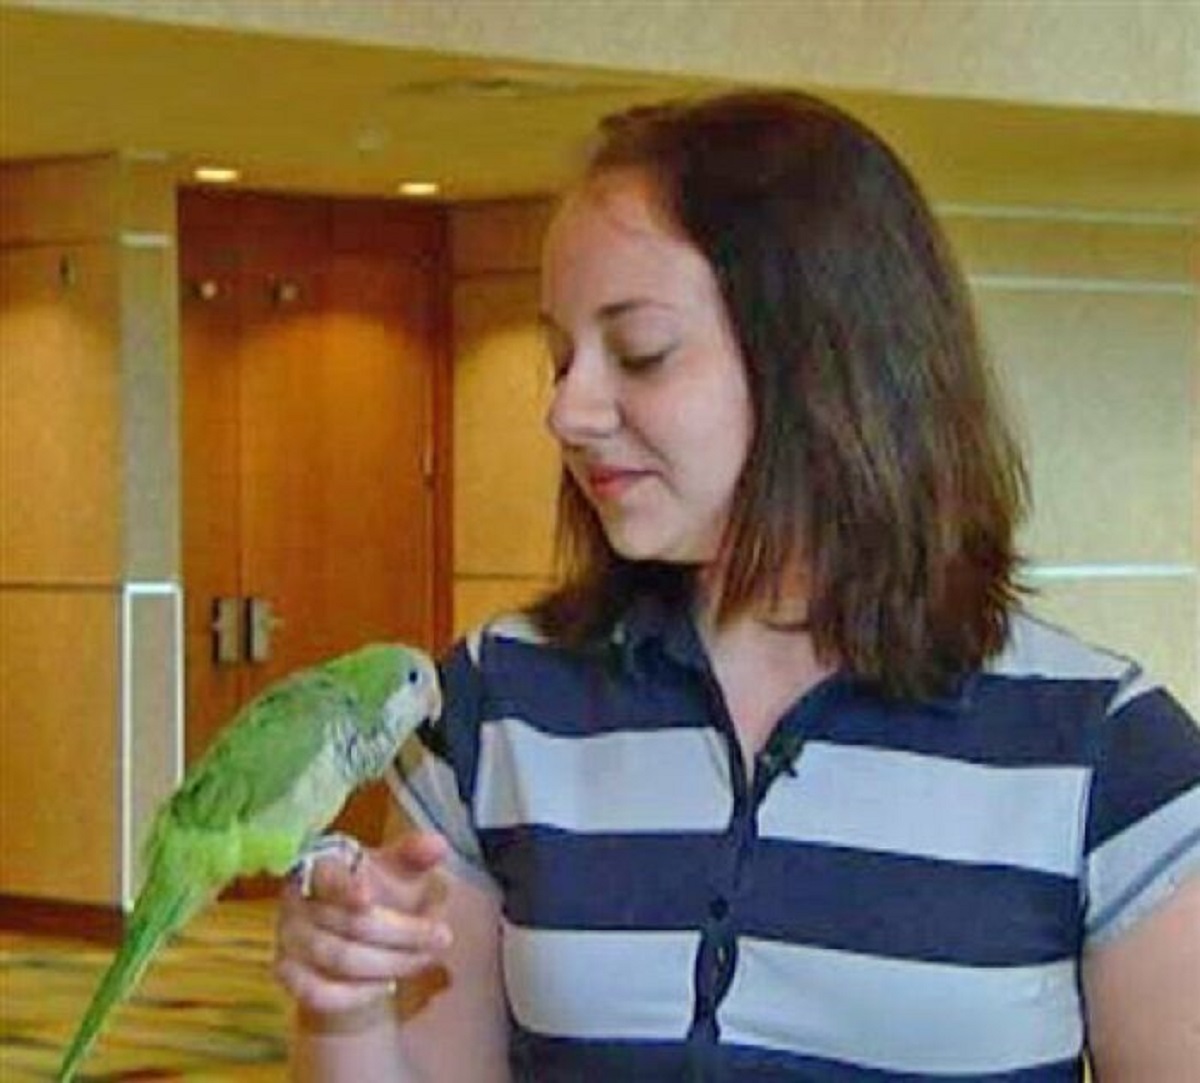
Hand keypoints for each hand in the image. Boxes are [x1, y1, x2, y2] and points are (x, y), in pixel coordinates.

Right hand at [274, 831, 454, 1016]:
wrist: (357, 941)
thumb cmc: (380, 894)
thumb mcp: (400, 871)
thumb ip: (415, 855)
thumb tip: (437, 844)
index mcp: (323, 866)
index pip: (328, 876)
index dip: (345, 887)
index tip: (368, 898)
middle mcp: (298, 900)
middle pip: (349, 923)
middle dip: (402, 934)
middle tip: (442, 937)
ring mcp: (288, 939)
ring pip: (338, 959)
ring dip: (389, 963)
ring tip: (424, 960)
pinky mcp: (287, 975)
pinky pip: (319, 992)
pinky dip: (357, 993)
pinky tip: (386, 986)